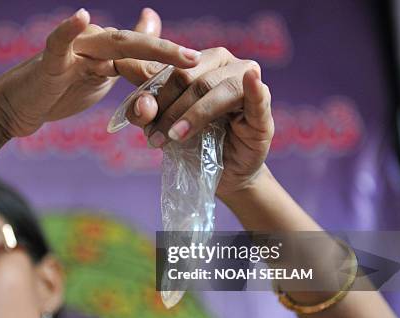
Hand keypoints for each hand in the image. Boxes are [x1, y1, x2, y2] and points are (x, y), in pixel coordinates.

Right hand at [0, 8, 201, 145]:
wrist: (16, 107)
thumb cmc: (57, 91)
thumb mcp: (99, 75)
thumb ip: (126, 57)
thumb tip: (151, 26)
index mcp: (107, 53)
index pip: (144, 55)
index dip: (171, 61)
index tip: (202, 69)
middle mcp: (93, 45)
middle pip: (134, 44)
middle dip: (166, 53)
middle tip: (196, 59)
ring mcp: (71, 51)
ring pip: (109, 43)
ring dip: (140, 44)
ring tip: (168, 50)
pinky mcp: (48, 61)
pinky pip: (58, 43)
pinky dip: (67, 30)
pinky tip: (81, 17)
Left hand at [125, 47, 273, 198]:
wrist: (220, 174)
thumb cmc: (192, 143)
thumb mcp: (161, 124)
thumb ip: (144, 109)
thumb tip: (135, 94)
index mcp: (200, 61)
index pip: (169, 68)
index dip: (151, 92)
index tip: (138, 115)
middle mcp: (225, 64)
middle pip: (189, 77)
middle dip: (167, 109)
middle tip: (153, 137)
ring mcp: (247, 84)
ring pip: (213, 89)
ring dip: (190, 115)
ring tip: (174, 137)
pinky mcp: (263, 110)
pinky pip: (258, 96)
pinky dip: (253, 88)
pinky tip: (251, 81)